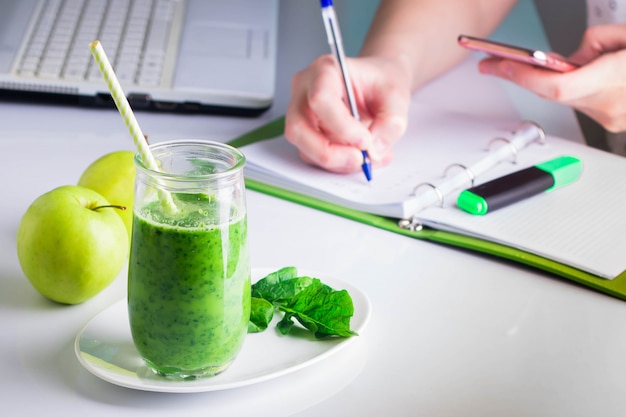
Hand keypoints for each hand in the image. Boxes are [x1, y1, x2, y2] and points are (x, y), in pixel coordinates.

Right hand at [284, 54, 411, 172]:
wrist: (378, 85)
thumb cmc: (381, 81)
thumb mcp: (397, 96)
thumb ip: (391, 122)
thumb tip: (374, 150)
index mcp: (324, 71)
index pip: (320, 100)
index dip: (342, 126)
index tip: (366, 141)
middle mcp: (305, 92)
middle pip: (298, 129)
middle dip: (330, 153)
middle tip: (360, 160)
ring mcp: (302, 115)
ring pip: (305, 149)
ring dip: (338, 162)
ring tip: (369, 157)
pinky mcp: (307, 135)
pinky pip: (314, 158)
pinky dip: (339, 164)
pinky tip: (360, 155)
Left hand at [478, 23, 625, 132]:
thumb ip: (596, 43)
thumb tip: (573, 57)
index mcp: (619, 78)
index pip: (557, 86)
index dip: (523, 76)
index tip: (498, 66)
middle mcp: (613, 105)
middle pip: (555, 93)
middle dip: (528, 75)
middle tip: (495, 64)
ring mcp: (614, 118)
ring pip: (568, 98)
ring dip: (555, 79)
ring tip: (551, 62)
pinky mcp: (615, 122)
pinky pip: (583, 102)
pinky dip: (574, 87)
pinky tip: (577, 75)